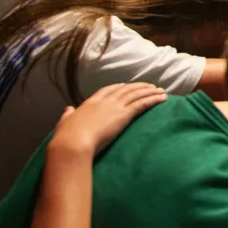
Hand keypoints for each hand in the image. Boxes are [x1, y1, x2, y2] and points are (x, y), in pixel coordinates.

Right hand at [49, 83, 166, 156]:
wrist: (73, 142)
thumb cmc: (66, 137)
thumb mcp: (64, 123)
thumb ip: (67, 115)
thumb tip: (68, 109)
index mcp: (90, 103)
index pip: (107, 90)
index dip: (118, 87)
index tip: (126, 85)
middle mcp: (104, 101)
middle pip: (126, 89)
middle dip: (139, 87)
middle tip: (150, 86)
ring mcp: (115, 106)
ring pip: (137, 94)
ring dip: (150, 91)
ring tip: (161, 91)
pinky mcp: (124, 114)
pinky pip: (142, 104)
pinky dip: (154, 99)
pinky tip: (162, 98)